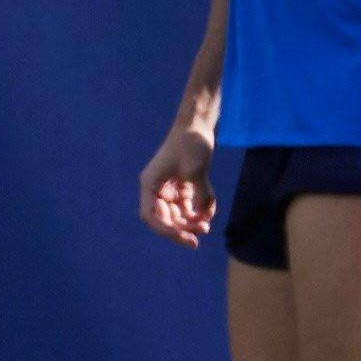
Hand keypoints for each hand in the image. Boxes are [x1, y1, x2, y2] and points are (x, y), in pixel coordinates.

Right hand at [138, 126, 217, 246]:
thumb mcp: (196, 171)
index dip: (166, 230)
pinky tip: (210, 211)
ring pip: (178, 214)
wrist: (199, 123)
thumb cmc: (191, 143)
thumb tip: (204, 218)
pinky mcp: (183, 183)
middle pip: (166, 218)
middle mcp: (157, 187)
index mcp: (150, 184)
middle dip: (182, 228)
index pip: (152, 216)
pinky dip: (199, 209)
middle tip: (200, 235)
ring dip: (191, 222)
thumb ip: (199, 196)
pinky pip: (189, 204)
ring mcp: (170, 186)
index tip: (185, 236)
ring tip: (206, 226)